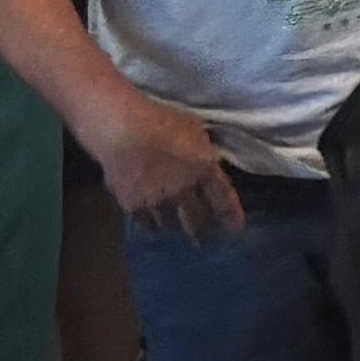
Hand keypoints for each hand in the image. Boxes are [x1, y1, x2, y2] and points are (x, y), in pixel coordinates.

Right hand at [93, 97, 243, 240]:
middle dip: (201, 231)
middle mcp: (184, 192)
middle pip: (196, 220)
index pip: (224, 200)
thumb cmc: (162, 121)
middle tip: (201, 239)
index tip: (236, 229)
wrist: (123, 131)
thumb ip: (202, 149)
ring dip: (174, 227)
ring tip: (174, 229)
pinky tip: (150, 225)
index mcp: (205, 171)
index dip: (232, 216)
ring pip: (170, 225)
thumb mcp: (194, 129)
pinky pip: (145, 224)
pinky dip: (150, 225)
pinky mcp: (133, 206)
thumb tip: (207, 159)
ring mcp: (158, 202)